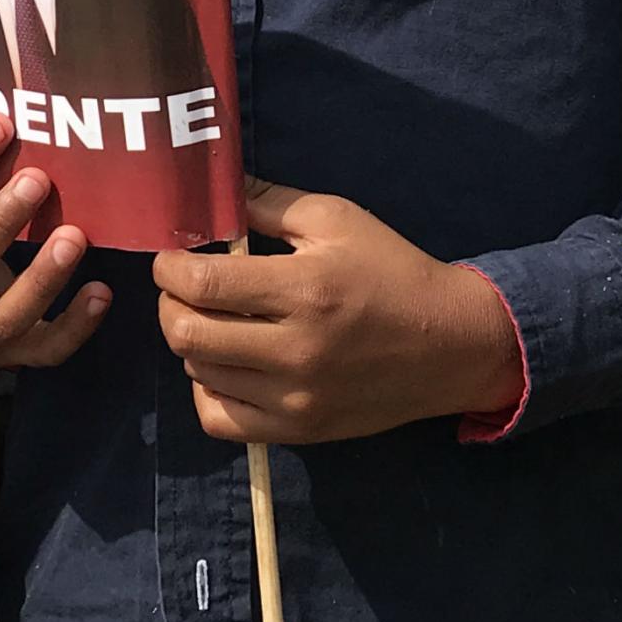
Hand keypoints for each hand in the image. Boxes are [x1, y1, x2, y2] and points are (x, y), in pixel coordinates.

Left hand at [150, 180, 523, 446]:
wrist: (451, 345)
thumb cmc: (391, 271)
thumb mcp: (337, 218)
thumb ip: (269, 202)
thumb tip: (212, 190)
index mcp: (305, 289)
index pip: (202, 284)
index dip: (170, 267)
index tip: (173, 257)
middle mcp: (296, 350)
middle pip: (187, 335)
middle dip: (171, 304)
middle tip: (185, 288)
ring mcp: (296, 398)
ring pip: (198, 374)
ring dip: (192, 343)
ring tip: (215, 320)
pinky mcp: (300, 431)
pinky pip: (220, 420)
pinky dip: (207, 390)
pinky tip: (225, 366)